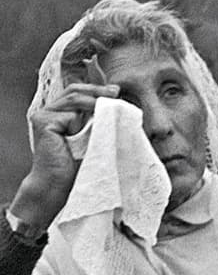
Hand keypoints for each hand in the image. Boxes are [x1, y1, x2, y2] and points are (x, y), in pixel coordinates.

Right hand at [13, 81, 121, 231]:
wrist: (58, 185)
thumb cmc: (75, 164)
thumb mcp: (90, 134)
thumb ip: (96, 117)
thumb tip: (115, 97)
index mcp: (58, 112)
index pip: (76, 91)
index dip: (95, 89)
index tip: (116, 91)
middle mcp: (48, 111)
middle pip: (74, 90)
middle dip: (97, 90)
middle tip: (115, 93)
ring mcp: (43, 116)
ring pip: (74, 99)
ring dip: (92, 105)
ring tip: (105, 113)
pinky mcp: (43, 123)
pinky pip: (70, 115)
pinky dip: (80, 125)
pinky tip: (79, 139)